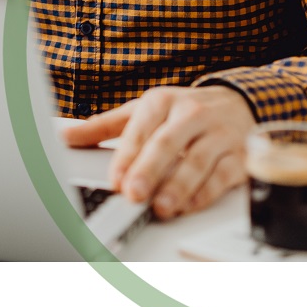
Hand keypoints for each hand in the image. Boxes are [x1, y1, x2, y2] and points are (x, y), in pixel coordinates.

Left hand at [62, 85, 255, 219]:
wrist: (239, 102)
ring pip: (198, 160)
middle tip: (135, 194)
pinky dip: (207, 191)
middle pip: (168, 143)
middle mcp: (191, 114)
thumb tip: (67, 137)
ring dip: (179, 185)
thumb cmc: (185, 111)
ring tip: (162, 205)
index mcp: (163, 101)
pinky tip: (191, 204)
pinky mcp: (238, 153)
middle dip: (150, 170)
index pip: (141, 130)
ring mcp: (218, 133)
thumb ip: (105, 126)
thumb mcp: (144, 111)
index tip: (115, 180)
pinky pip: (223, 173)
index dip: (127, 157)